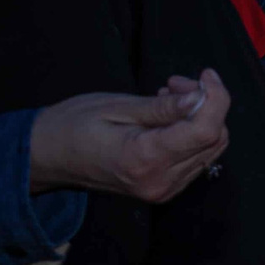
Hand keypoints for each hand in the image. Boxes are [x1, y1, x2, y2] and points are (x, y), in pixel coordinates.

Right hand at [29, 72, 231, 202]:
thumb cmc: (73, 126)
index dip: (216, 99)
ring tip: (169, 95)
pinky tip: (169, 116)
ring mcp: (165, 189)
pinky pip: (197, 157)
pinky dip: (192, 132)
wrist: (49, 157)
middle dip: (206, 104)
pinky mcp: (166, 188)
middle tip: (177, 83)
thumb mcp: (117, 107)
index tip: (207, 75)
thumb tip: (201, 98)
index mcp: (144, 160)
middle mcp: (160, 181)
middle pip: (213, 139)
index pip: (204, 131)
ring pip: (210, 149)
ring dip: (201, 117)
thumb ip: (162, 107)